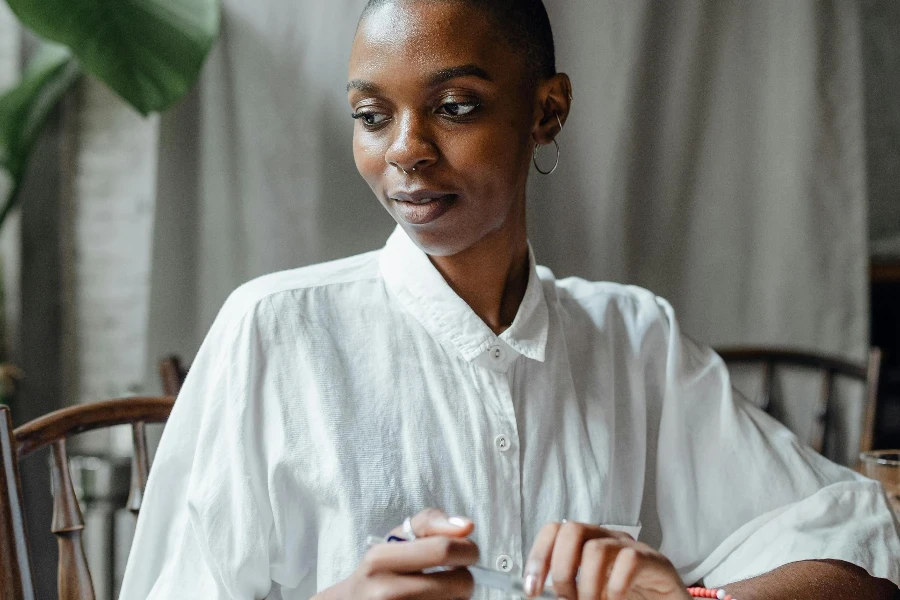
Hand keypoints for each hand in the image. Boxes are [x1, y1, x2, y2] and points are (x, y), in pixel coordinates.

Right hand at [315, 508, 478, 599]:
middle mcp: (386, 592)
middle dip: (467, 578)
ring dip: (458, 598)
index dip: (468, 550)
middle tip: (457, 577)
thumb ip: (430, 524)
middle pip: (460, 582)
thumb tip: (467, 525)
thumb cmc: (382, 569)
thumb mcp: (395, 539)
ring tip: (439, 593)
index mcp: (381, 559)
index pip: (443, 549)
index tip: (469, 553)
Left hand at [523, 521, 689, 599]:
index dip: (538, 557)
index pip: (554, 530)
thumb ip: (568, 591)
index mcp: (587, 542)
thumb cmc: (629, 597)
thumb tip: (539, 595)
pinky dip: (615, 589)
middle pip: (571, 530)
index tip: (533, 590)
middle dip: (561, 569)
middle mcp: (607, 538)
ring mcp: (631, 547)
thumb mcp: (591, 593)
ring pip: (596, 549)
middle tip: (567, 599)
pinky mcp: (655, 561)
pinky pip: (629, 563)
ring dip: (587, 586)